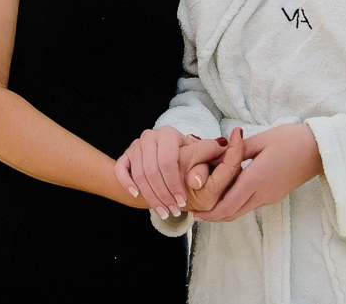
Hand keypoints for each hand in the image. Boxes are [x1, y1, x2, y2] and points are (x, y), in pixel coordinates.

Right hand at [115, 127, 230, 217]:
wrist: (163, 159)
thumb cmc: (186, 158)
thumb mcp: (200, 154)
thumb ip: (210, 153)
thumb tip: (223, 149)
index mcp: (169, 134)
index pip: (168, 161)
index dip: (175, 184)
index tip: (183, 202)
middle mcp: (150, 137)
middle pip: (152, 170)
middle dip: (163, 194)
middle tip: (173, 211)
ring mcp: (135, 146)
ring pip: (139, 174)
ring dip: (150, 196)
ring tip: (162, 211)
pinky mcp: (125, 156)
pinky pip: (121, 170)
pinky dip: (128, 183)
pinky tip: (136, 196)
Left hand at [192, 124, 322, 222]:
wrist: (319, 149)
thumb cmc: (290, 140)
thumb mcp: (260, 140)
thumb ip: (236, 151)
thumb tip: (215, 155)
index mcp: (256, 180)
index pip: (228, 205)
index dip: (210, 212)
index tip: (194, 212)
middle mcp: (262, 194)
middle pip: (233, 213)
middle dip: (213, 215)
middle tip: (196, 212)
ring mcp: (270, 197)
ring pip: (242, 211)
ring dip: (224, 211)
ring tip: (207, 204)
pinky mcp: (275, 196)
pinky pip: (251, 205)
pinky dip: (236, 204)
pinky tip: (227, 195)